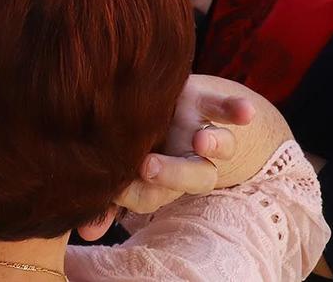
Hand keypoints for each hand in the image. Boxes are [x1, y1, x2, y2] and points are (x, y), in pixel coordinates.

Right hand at [79, 75, 287, 237]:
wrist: (163, 102)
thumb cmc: (135, 139)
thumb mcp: (122, 165)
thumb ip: (110, 195)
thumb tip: (87, 232)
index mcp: (167, 180)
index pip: (154, 197)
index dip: (136, 194)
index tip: (115, 188)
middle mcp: (191, 160)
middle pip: (198, 178)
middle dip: (173, 175)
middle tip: (147, 167)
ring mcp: (202, 130)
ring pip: (221, 146)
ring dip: (214, 146)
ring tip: (200, 141)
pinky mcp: (206, 101)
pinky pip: (225, 107)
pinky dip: (236, 109)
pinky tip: (246, 113)